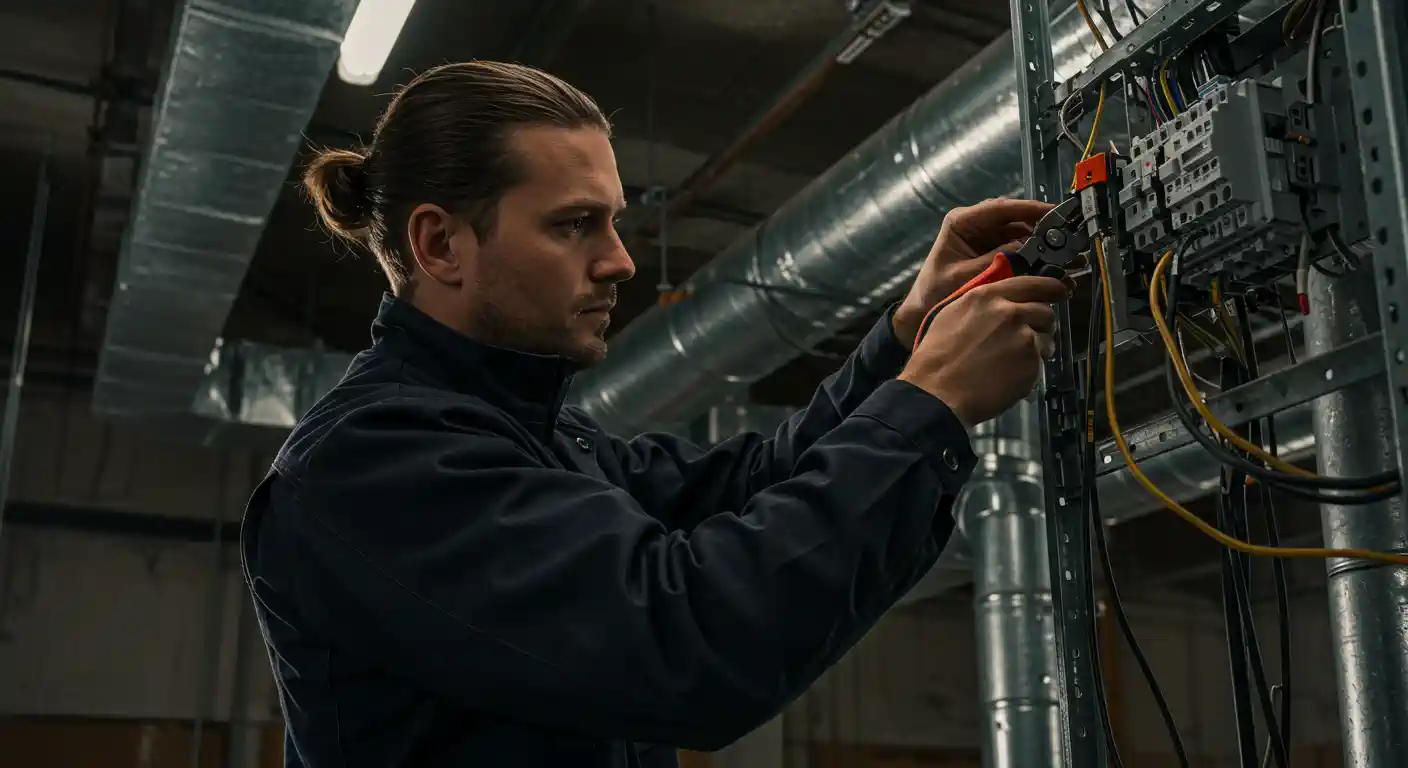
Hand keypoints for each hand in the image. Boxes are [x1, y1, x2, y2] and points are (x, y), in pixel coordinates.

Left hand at [892, 198, 1053, 347]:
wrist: (923, 314)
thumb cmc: (935, 293)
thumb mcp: (966, 277)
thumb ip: (996, 261)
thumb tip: (1027, 247)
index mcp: (962, 222)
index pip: (1001, 208)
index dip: (1030, 209)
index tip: (1055, 213)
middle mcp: (976, 225)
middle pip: (1017, 219)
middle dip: (1044, 230)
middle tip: (1069, 240)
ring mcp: (987, 239)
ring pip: (1023, 235)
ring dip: (1045, 246)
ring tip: (1070, 257)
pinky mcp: (995, 254)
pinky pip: (1021, 251)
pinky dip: (1038, 259)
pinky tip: (1057, 268)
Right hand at [898, 276, 1068, 427]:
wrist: (937, 393)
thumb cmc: (937, 357)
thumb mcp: (952, 314)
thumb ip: (982, 303)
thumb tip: (1003, 300)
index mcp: (988, 297)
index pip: (1034, 283)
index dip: (1052, 288)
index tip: (1059, 291)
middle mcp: (1010, 313)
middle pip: (1045, 312)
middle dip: (1041, 324)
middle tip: (1026, 337)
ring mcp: (1024, 338)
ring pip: (1046, 338)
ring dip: (1037, 348)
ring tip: (1012, 361)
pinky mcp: (1031, 363)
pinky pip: (1040, 363)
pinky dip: (1030, 370)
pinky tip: (1008, 376)